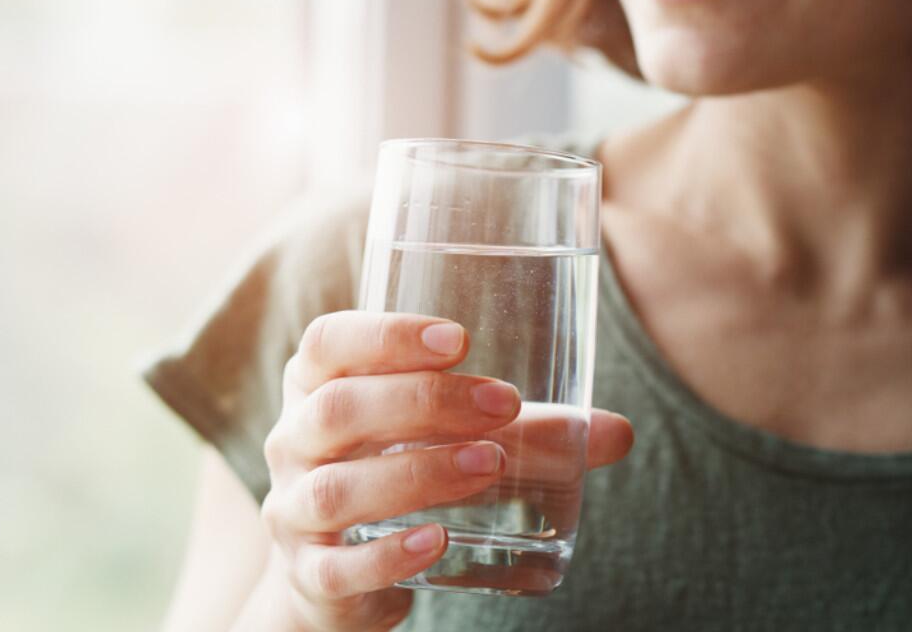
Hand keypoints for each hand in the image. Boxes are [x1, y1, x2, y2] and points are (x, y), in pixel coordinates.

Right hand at [253, 311, 633, 631]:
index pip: (329, 343)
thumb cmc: (400, 473)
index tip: (460, 338)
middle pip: (336, 409)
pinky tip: (438, 541)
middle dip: (423, 402)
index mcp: (318, 388)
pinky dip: (388, 555)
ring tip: (488, 465)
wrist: (339, 574)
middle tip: (501, 404)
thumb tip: (618, 433)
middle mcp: (293, 443)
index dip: (385, 334)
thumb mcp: (452, 440)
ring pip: (337, 489)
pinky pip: (337, 568)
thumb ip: (529, 433)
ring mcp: (294, 513)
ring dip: (417, 473)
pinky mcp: (310, 577)